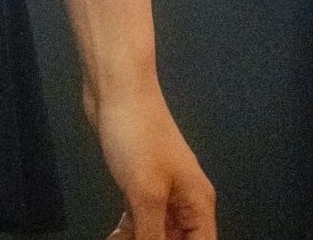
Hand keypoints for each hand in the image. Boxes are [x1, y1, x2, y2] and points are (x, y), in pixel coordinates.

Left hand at [82, 81, 216, 238]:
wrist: (116, 87)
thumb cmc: (138, 133)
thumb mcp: (146, 193)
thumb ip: (153, 234)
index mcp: (198, 201)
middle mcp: (184, 198)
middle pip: (178, 239)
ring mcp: (161, 187)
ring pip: (157, 230)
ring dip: (138, 239)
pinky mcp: (139, 179)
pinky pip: (140, 216)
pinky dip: (129, 228)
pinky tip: (114, 235)